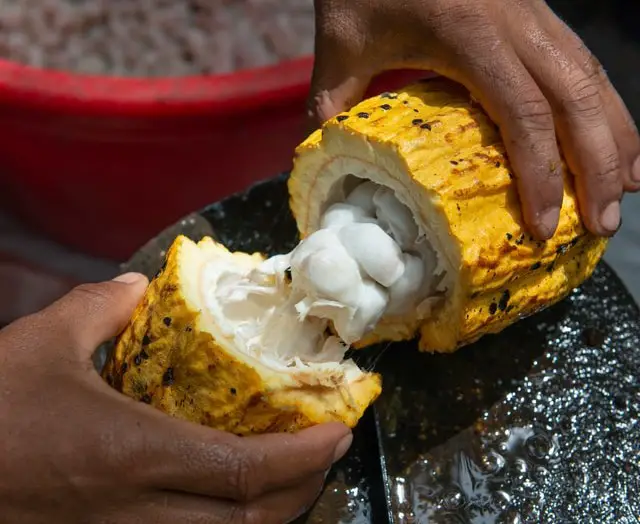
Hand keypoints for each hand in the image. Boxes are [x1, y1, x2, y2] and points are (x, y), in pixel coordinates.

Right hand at [0, 273, 351, 523]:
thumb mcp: (41, 343)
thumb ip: (99, 308)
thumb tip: (136, 287)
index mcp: (135, 455)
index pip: (246, 470)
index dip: (303, 456)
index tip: (337, 432)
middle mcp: (138, 514)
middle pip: (251, 523)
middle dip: (303, 489)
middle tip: (327, 452)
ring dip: (271, 513)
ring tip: (292, 476)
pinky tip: (228, 500)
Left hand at [309, 0, 639, 238]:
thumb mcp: (341, 44)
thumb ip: (330, 104)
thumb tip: (319, 162)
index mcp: (470, 35)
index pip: (523, 115)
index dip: (542, 176)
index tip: (544, 226)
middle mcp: (517, 23)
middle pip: (577, 101)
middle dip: (598, 168)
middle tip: (603, 226)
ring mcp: (535, 13)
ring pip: (593, 79)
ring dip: (616, 139)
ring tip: (624, 193)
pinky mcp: (538, 12)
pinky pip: (585, 63)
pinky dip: (606, 106)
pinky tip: (614, 141)